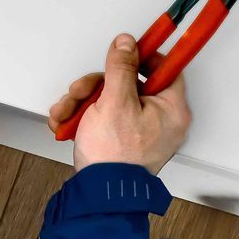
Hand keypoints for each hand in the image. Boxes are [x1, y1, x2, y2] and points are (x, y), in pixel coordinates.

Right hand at [48, 33, 190, 172]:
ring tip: (67, 114)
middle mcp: (159, 119)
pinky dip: (84, 117)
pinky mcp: (121, 141)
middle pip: (128, 83)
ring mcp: (140, 131)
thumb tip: (127, 43)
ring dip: (83, 102)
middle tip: (81, 93)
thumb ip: (122, 67)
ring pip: (110, 99)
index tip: (125, 50)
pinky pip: (104, 117)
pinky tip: (67, 123)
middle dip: (96, 86)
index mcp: (170, 108)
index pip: (165, 68)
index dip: (143, 56)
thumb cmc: (114, 157)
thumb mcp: (115, 101)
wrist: (98, 195)